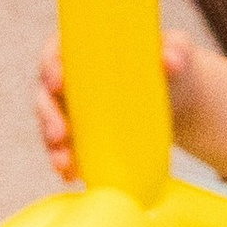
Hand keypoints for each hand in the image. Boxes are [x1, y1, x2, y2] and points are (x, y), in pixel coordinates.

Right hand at [35, 30, 203, 184]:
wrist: (178, 99)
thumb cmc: (172, 65)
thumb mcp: (178, 52)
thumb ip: (176, 51)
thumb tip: (171, 60)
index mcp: (85, 49)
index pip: (57, 52)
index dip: (50, 67)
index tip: (58, 82)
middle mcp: (73, 78)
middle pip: (47, 94)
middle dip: (47, 115)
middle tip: (60, 134)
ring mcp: (74, 109)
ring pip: (52, 125)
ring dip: (52, 146)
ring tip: (63, 163)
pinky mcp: (83, 136)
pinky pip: (67, 150)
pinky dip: (66, 164)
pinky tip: (71, 176)